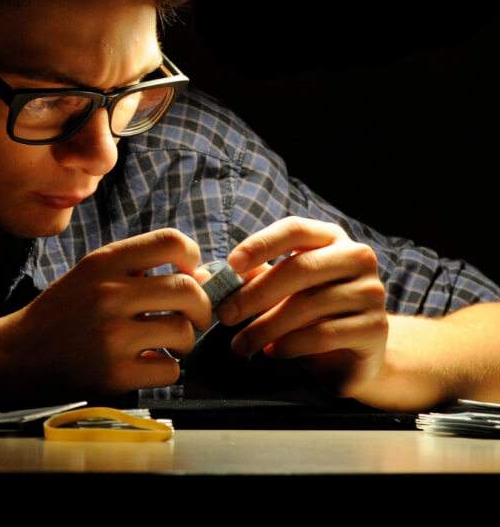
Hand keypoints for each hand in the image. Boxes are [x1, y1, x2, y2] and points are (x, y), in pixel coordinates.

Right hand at [0, 229, 211, 395]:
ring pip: (183, 331)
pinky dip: (167, 369)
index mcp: (104, 261)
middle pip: (187, 288)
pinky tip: (148, 364)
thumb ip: (139, 269)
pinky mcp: (113, 374)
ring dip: (185, 341)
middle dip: (201, 306)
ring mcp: (111, 335)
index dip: (192, 255)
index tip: (189, 272)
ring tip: (168, 343)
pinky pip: (170, 369)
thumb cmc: (63, 312)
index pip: (170, 241)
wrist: (15, 353)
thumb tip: (202, 275)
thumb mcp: (92, 274)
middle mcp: (108, 293)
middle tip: (194, 317)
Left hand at [216, 217, 387, 397]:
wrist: (359, 355)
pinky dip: (291, 344)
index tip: (231, 265)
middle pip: (300, 268)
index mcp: (331, 238)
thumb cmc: (312, 314)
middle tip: (224, 315)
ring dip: (266, 326)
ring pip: (309, 305)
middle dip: (255, 293)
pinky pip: (324, 334)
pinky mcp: (375, 329)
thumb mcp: (283, 290)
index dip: (260, 244)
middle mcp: (356, 258)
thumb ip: (253, 277)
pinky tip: (272, 352)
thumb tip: (208, 277)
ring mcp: (370, 292)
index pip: (294, 230)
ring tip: (240, 343)